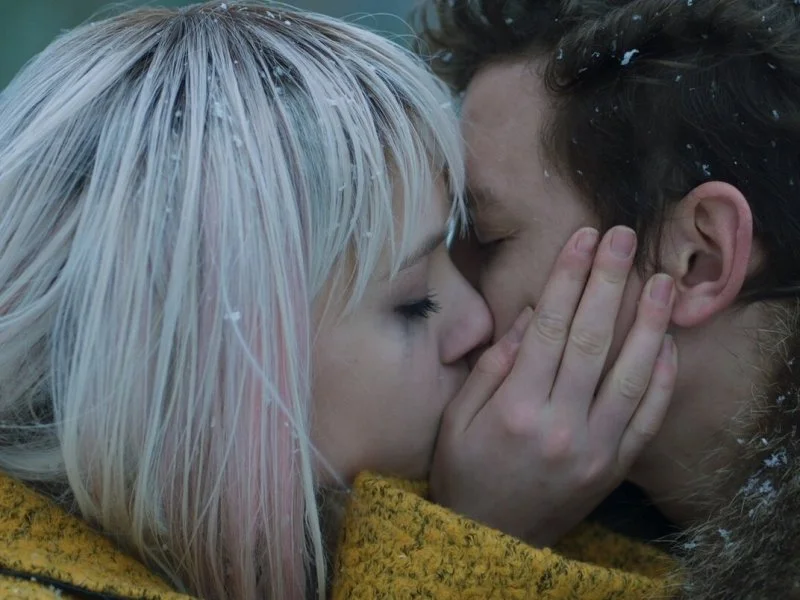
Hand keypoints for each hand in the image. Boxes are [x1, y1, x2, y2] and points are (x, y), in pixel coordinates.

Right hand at [429, 226, 676, 546]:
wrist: (489, 539)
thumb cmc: (464, 473)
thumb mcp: (457, 419)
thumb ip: (492, 366)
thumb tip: (529, 315)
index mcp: (515, 407)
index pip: (548, 326)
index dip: (567, 277)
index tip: (581, 239)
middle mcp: (559, 424)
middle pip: (591, 338)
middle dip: (608, 281)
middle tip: (623, 238)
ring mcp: (593, 448)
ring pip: (630, 374)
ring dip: (649, 323)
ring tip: (662, 282)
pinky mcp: (613, 467)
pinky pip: (646, 419)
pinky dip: (662, 380)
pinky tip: (668, 343)